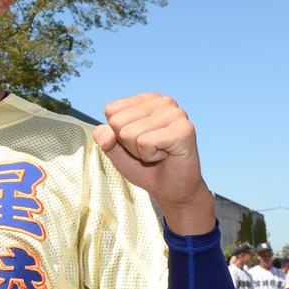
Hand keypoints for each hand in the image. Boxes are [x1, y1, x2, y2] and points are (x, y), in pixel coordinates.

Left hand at [92, 93, 212, 234]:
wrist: (171, 189)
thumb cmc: (146, 166)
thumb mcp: (116, 151)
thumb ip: (104, 138)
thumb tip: (104, 132)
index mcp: (147, 99)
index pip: (111, 110)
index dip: (117, 133)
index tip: (137, 142)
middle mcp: (163, 101)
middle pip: (118, 121)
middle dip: (128, 143)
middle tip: (149, 150)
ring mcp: (176, 114)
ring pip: (130, 133)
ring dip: (140, 151)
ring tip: (158, 153)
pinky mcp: (184, 130)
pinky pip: (145, 142)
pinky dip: (150, 156)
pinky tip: (165, 155)